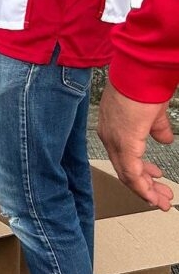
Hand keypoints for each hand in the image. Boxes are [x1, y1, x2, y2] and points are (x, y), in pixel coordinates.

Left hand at [97, 80, 174, 210]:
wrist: (140, 73)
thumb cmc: (143, 85)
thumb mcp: (152, 113)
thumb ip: (156, 128)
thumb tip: (164, 138)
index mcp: (113, 128)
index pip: (123, 157)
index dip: (140, 171)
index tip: (153, 179)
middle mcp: (109, 136)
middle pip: (124, 169)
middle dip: (145, 185)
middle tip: (160, 197)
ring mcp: (115, 141)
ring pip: (127, 175)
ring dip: (146, 190)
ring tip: (161, 200)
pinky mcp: (124, 143)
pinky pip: (130, 173)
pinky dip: (142, 187)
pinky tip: (152, 196)